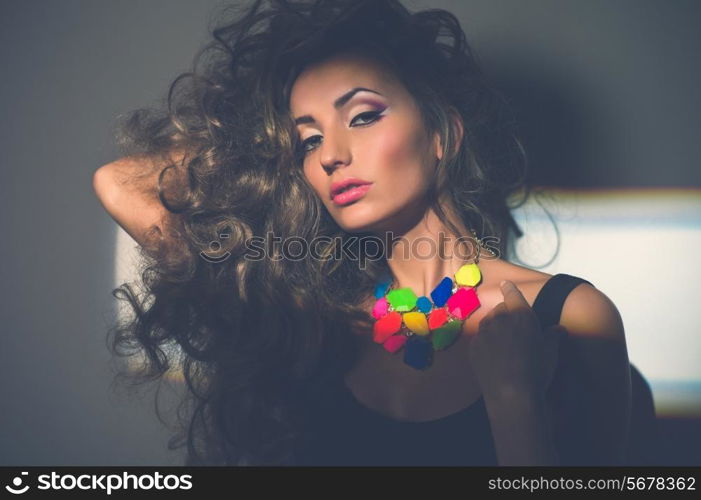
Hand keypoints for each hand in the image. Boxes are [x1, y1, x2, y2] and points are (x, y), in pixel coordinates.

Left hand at [467, 280, 565, 400]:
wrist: (511, 394)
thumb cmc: (537, 371)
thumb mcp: (551, 352)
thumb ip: (553, 336)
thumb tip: (558, 329)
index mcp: (521, 314)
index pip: (512, 293)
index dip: (509, 288)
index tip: (505, 284)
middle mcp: (500, 319)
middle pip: (500, 309)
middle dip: (506, 314)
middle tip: (514, 330)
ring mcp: (484, 332)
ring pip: (488, 323)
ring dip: (494, 327)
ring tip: (503, 343)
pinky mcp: (473, 347)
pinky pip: (479, 339)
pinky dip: (485, 342)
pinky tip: (493, 356)